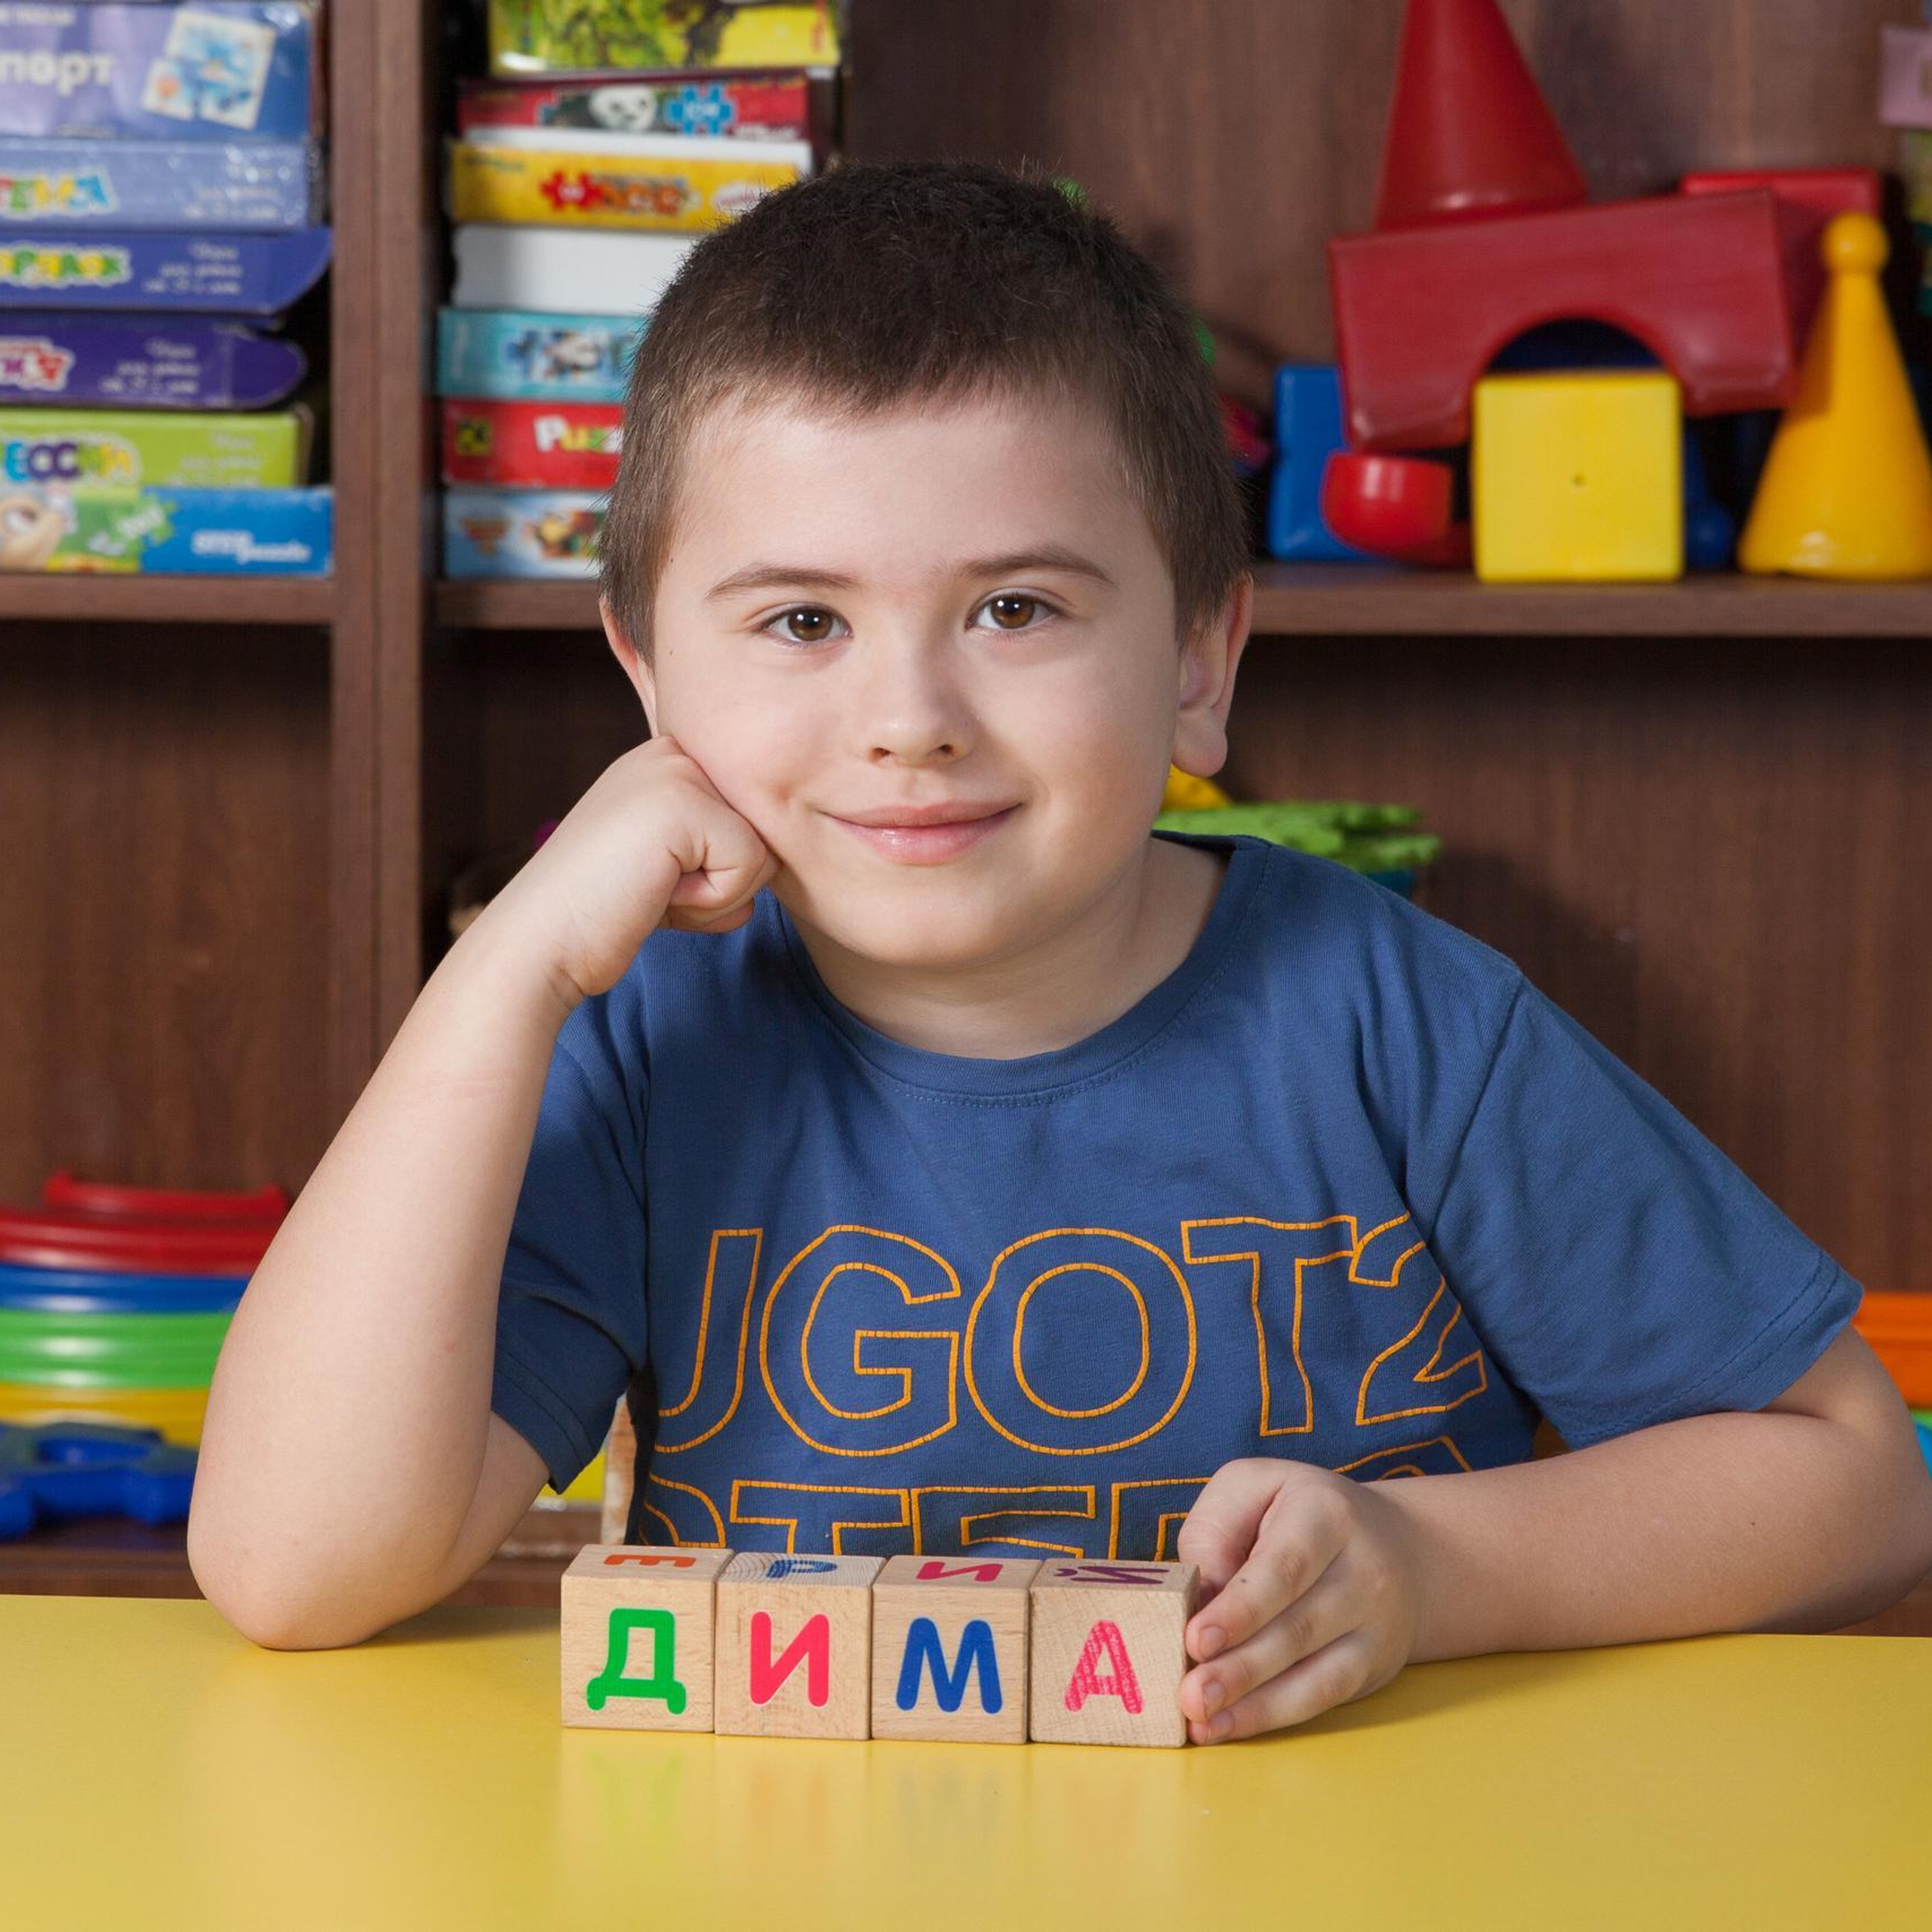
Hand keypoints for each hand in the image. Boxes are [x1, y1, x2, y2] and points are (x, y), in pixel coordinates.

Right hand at [484, 732, 779, 1007]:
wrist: (540, 941)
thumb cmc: (604, 915)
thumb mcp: (671, 866)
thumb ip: (721, 849)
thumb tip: (781, 856)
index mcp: (668, 762)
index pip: (751, 824)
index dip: (716, 874)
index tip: (652, 880)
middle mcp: (673, 753)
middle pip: (765, 834)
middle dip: (722, 885)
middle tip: (651, 890)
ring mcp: (676, 770)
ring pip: (765, 851)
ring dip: (717, 896)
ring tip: (650, 890)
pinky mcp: (683, 801)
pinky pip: (749, 865)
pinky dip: (708, 901)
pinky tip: (654, 894)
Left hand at [1174, 1458, 1428, 1743]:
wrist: (1397, 1544)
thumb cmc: (1296, 1513)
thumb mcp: (1250, 1490)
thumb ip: (1215, 1535)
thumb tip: (1196, 1604)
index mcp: (1326, 1514)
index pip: (1285, 1567)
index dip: (1242, 1609)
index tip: (1197, 1640)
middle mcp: (1364, 1570)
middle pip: (1299, 1628)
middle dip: (1241, 1668)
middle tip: (1190, 1696)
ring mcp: (1376, 1624)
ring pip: (1317, 1674)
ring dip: (1255, 1705)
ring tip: (1202, 1723)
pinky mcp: (1375, 1665)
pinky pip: (1324, 1698)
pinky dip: (1272, 1716)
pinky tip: (1228, 1726)